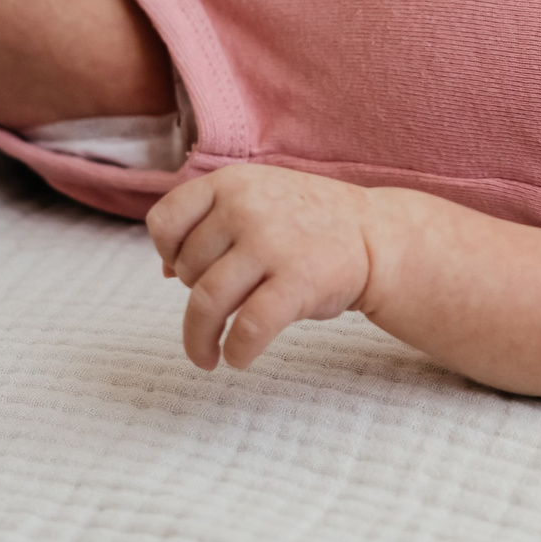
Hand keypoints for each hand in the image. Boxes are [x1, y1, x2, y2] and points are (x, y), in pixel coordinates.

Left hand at [147, 164, 375, 369]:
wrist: (378, 236)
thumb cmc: (309, 223)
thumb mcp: (258, 199)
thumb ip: (210, 224)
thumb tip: (162, 270)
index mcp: (233, 183)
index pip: (165, 221)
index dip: (164, 254)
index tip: (183, 272)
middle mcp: (247, 207)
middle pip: (186, 269)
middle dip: (196, 293)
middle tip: (226, 302)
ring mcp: (272, 243)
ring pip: (207, 302)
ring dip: (198, 339)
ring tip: (206, 357)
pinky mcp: (298, 281)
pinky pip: (249, 327)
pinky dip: (236, 350)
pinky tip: (237, 358)